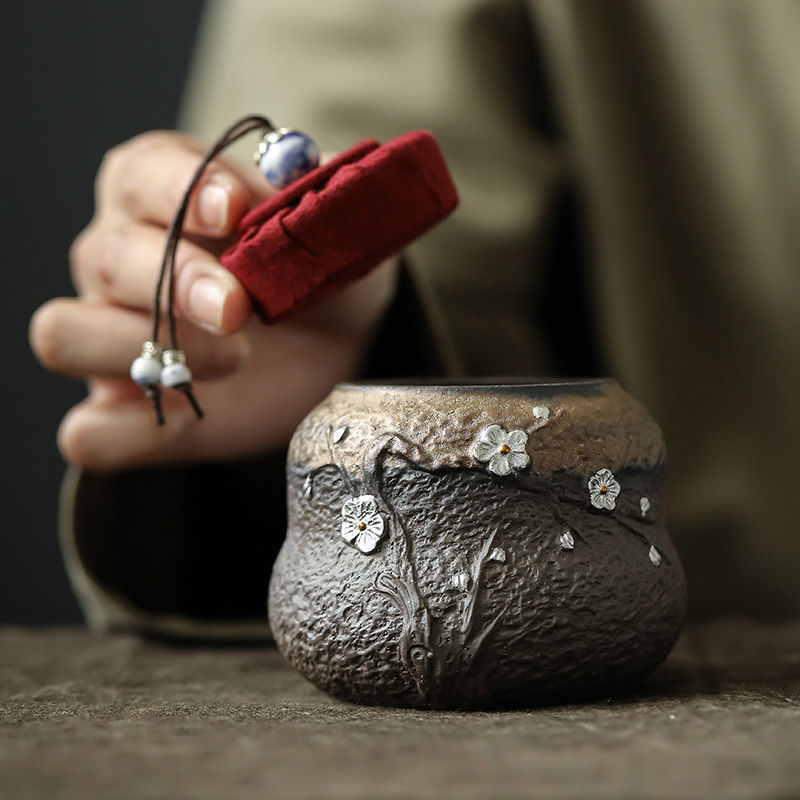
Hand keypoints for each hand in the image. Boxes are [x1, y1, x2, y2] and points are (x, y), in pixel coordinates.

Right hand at [30, 131, 397, 471]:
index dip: (179, 190)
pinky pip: (87, 432)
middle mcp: (118, 259)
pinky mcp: (127, 411)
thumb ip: (316, 199)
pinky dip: (126, 433)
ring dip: (140, 351)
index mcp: (160, 192)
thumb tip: (303, 173)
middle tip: (239, 308)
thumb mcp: (334, 231)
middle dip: (176, 282)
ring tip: (232, 361)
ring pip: (64, 334)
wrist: (333, 347)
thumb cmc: (319, 273)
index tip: (234, 211)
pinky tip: (188, 420)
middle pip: (104, 260)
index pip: (142, 175)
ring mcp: (110, 337)